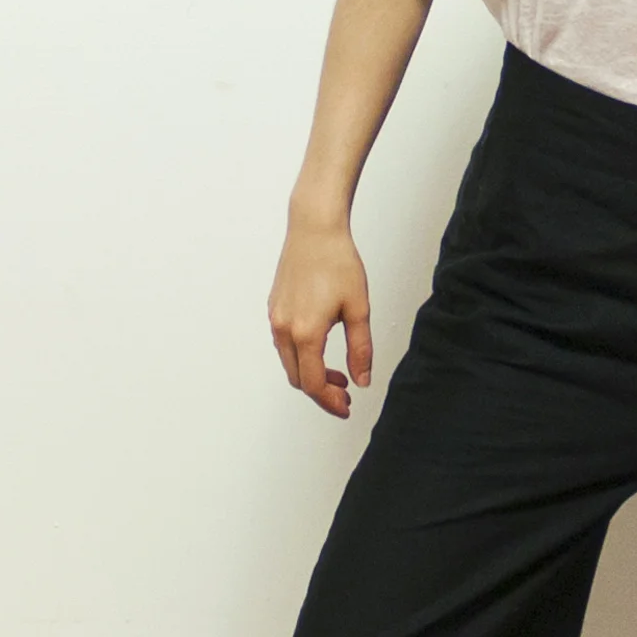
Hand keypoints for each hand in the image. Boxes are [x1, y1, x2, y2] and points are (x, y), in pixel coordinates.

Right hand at [269, 217, 373, 418]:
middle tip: (346, 392)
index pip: (313, 384)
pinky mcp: (274, 308)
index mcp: (306, 333)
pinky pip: (283, 344)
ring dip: (310, 373)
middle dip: (321, 391)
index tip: (346, 407)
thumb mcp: (359, 309)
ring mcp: (275, 318)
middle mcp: (284, 329)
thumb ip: (360, 349)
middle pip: (298, 378)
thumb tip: (362, 379)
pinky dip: (301, 356)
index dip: (330, 401)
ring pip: (289, 362)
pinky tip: (321, 348)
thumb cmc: (337, 262)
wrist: (314, 229)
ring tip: (337, 373)